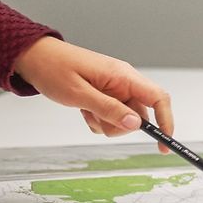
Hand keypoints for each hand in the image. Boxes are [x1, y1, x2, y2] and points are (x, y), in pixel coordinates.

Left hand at [13, 37, 174, 149]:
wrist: (36, 59)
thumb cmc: (55, 70)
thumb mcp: (80, 94)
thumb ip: (109, 109)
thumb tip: (137, 125)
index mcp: (124, 76)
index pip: (158, 98)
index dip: (166, 121)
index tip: (163, 144)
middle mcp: (124, 82)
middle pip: (139, 114)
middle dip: (120, 126)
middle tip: (95, 119)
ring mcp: (115, 89)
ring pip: (124, 119)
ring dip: (106, 124)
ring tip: (85, 111)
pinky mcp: (105, 95)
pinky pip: (110, 117)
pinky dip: (98, 120)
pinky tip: (83, 110)